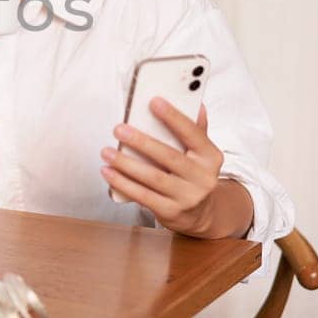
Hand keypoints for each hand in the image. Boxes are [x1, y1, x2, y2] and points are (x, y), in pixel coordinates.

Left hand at [99, 98, 226, 237]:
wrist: (201, 215)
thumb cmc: (194, 176)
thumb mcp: (201, 154)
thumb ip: (196, 130)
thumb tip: (196, 103)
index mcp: (210, 157)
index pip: (192, 133)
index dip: (173, 117)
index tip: (154, 102)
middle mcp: (202, 178)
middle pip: (168, 156)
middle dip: (141, 142)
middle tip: (119, 129)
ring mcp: (187, 197)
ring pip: (152, 178)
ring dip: (126, 163)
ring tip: (107, 152)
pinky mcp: (171, 212)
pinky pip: (143, 195)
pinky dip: (122, 183)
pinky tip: (108, 172)